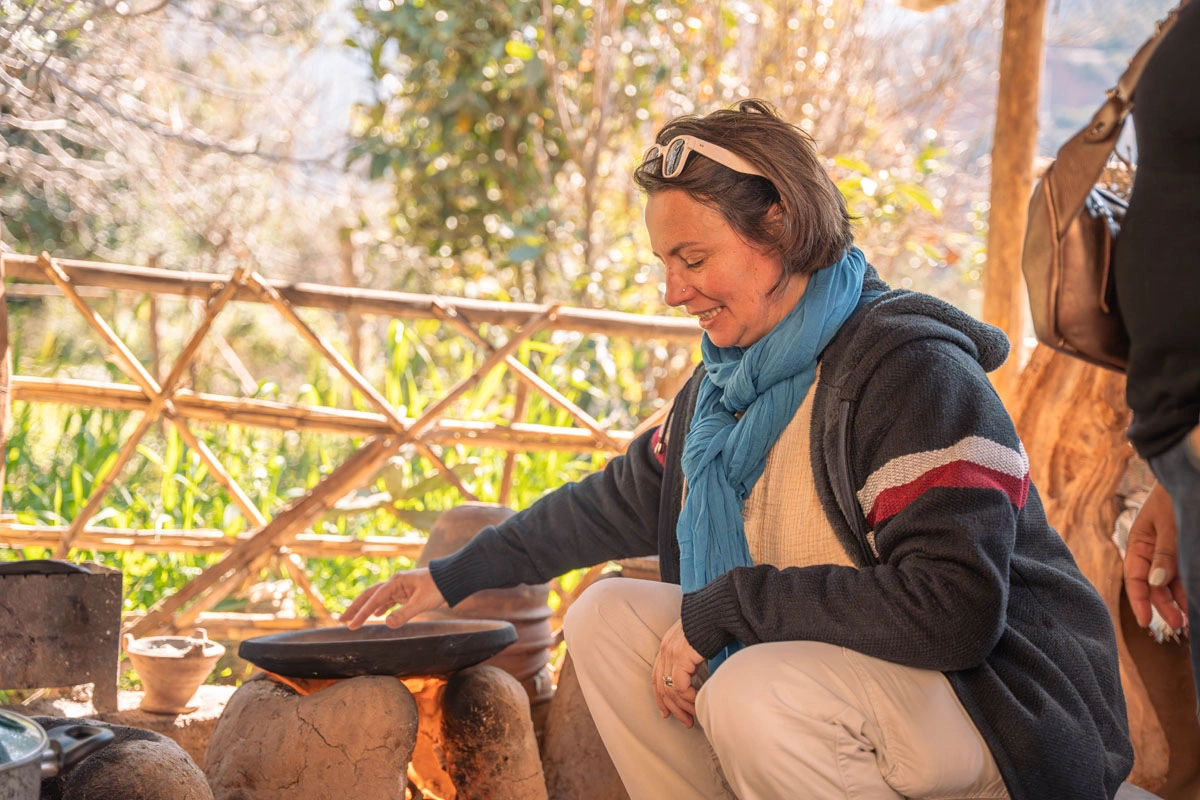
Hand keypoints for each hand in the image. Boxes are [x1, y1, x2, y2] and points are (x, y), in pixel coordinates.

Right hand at [340, 567, 446, 629]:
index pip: (374, 600)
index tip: (351, 626)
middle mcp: (394, 583)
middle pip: (370, 596)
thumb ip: (404, 614)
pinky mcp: (406, 593)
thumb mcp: (422, 603)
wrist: (451, 579)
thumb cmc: (438, 588)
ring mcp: (400, 587)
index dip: (361, 613)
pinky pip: (388, 600)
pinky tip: (377, 616)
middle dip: (355, 608)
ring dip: (365, 609)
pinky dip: (380, 608)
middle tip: (341, 620)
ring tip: (353, 619)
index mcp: (395, 582)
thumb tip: (386, 624)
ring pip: (377, 599)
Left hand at [651, 619, 704, 727]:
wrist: (717, 610)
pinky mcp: (681, 658)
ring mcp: (671, 653)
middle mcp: (665, 650)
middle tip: (684, 721)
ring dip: (682, 707)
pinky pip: (680, 687)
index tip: (667, 712)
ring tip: (693, 718)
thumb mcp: (696, 643)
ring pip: (670, 690)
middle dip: (672, 707)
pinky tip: (698, 703)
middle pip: (661, 686)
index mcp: (667, 646)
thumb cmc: (712, 625)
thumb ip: (691, 657)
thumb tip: (695, 675)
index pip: (657, 676)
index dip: (661, 697)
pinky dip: (688, 698)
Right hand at [1124, 482, 1187, 630]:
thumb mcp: (1169, 524)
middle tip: (1178, 625)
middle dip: (1164, 606)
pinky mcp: (1185, 550)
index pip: (1135, 578)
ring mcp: (1170, 551)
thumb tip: (1156, 584)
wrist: (1190, 473)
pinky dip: (1188, 588)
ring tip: (1190, 618)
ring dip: (1180, 600)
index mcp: (1139, 543)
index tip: (1145, 622)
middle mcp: (1153, 550)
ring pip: (1172, 582)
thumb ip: (1164, 554)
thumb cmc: (1175, 495)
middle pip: (1154, 584)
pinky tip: (1194, 600)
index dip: (1139, 601)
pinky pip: (1184, 573)